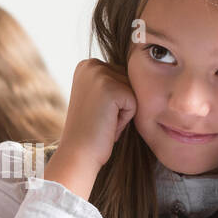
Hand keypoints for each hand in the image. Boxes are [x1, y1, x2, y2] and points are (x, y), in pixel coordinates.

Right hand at [44, 59, 137, 199]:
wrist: (78, 153)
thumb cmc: (91, 130)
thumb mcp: (97, 97)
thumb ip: (111, 81)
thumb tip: (139, 72)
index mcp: (86, 64)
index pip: (122, 75)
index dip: (115, 100)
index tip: (96, 112)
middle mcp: (91, 65)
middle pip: (130, 80)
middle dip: (121, 104)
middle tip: (100, 119)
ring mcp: (100, 75)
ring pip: (134, 91)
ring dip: (124, 111)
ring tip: (104, 122)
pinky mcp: (111, 89)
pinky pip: (135, 102)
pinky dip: (126, 119)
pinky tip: (108, 125)